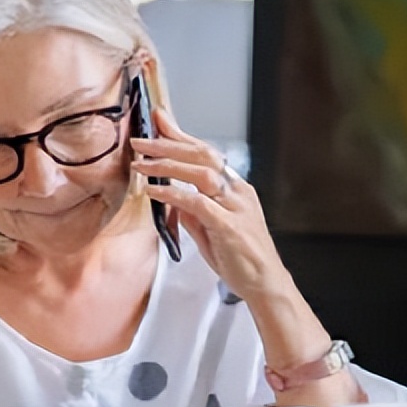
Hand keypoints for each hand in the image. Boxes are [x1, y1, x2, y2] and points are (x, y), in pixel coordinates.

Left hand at [129, 108, 285, 302]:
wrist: (266, 285)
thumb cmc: (242, 260)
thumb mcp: (212, 231)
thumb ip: (194, 213)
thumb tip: (172, 199)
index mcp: (236, 189)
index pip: (207, 153)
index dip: (181, 136)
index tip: (159, 121)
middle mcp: (238, 192)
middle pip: (202, 155)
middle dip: (168, 143)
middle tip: (140, 140)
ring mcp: (235, 207)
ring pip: (201, 172)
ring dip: (167, 164)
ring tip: (141, 163)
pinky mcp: (228, 225)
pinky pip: (196, 201)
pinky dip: (172, 193)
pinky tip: (153, 190)